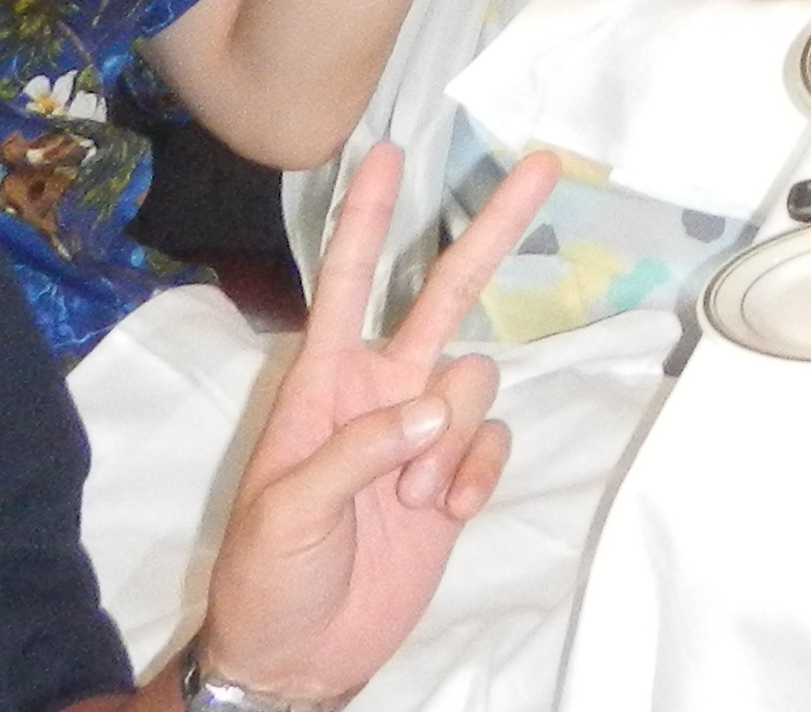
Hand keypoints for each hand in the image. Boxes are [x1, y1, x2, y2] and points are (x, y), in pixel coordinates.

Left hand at [186, 143, 557, 702]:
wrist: (300, 658)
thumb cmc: (268, 579)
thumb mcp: (287, 514)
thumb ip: (356, 453)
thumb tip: (429, 409)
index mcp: (322, 384)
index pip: (345, 283)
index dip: (365, 219)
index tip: (386, 152)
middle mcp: (379, 391)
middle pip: (444, 293)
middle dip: (491, 231)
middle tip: (542, 165)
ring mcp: (421, 434)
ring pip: (474, 385)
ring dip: (453, 442)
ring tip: (415, 500)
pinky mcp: (454, 476)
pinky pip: (491, 445)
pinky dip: (476, 476)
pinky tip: (448, 515)